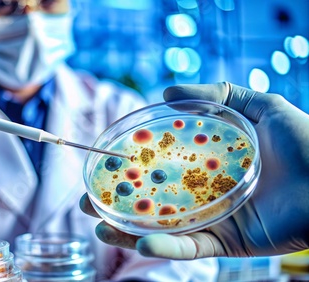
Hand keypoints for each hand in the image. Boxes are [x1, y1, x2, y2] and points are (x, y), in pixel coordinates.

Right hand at [80, 82, 308, 258]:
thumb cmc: (305, 141)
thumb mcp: (259, 107)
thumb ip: (217, 95)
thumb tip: (166, 93)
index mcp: (207, 165)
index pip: (159, 168)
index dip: (128, 169)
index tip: (101, 167)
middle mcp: (204, 193)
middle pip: (152, 202)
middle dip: (117, 206)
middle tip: (88, 203)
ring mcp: (214, 219)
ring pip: (163, 230)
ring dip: (128, 232)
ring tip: (101, 227)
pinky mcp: (228, 243)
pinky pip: (192, 248)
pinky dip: (166, 247)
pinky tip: (140, 242)